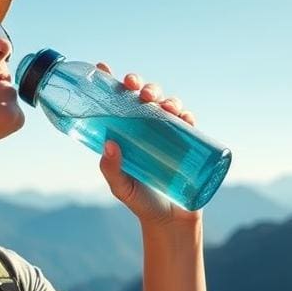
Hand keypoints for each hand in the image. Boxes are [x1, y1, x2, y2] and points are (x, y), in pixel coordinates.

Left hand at [95, 62, 201, 226]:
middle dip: (139, 85)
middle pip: (142, 97)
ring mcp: (168, 134)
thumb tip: (109, 144)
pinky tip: (183, 116)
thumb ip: (112, 169)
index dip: (110, 82)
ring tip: (159, 104)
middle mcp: (146, 128)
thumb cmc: (142, 202)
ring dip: (163, 96)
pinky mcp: (188, 143)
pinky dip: (186, 115)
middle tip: (135, 88)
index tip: (102, 68)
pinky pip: (189, 122)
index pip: (117, 103)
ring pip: (166, 104)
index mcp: (126, 133)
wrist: (171, 222)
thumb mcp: (121, 187)